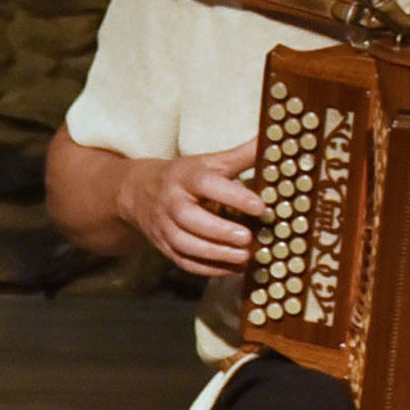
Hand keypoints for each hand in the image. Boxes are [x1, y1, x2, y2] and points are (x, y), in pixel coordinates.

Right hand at [117, 139, 264, 277]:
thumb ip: (241, 155)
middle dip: (221, 231)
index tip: (260, 207)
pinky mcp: (164, 247)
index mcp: (185, 176)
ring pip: (186, 244)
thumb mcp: (209, 162)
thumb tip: (270, 139)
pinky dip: (210, 269)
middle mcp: (171, 202)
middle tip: (249, 238)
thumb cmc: (184, 176)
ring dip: (216, 254)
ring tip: (245, 256)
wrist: (139, 192)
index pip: (206, 184)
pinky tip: (234, 269)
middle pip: (190, 219)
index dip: (233, 196)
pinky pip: (185, 262)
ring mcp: (164, 226)